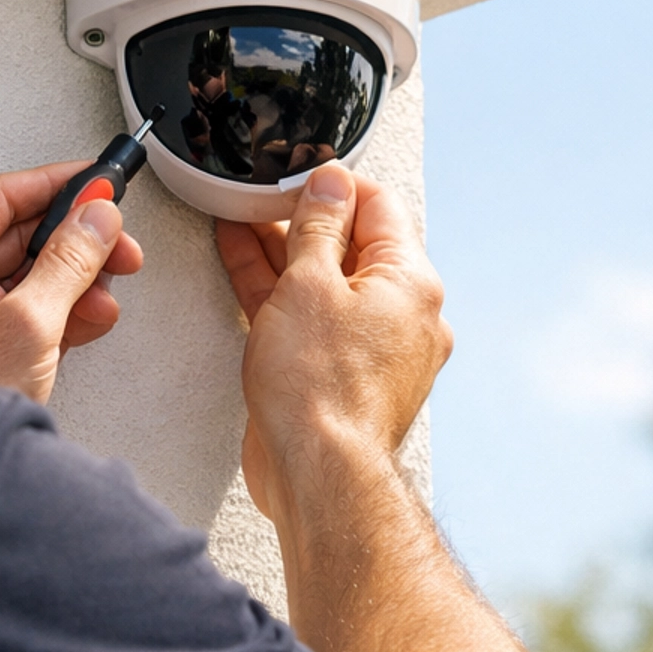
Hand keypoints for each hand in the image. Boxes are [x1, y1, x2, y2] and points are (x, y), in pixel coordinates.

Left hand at [0, 161, 143, 404]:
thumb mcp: (31, 324)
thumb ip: (71, 262)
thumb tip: (97, 217)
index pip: (2, 195)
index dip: (58, 184)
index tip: (99, 182)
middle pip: (17, 234)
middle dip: (75, 244)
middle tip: (118, 248)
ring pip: (23, 272)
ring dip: (71, 282)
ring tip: (103, 299)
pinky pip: (15, 305)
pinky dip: (52, 309)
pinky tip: (85, 320)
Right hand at [215, 166, 450, 517]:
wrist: (317, 473)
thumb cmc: (320, 390)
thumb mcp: (308, 284)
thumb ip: (317, 227)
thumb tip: (329, 185)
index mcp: (412, 282)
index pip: (378, 206)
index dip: (332, 185)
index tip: (293, 178)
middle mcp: (406, 316)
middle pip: (353, 246)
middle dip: (302, 221)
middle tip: (260, 201)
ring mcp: (377, 350)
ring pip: (328, 285)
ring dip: (286, 256)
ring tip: (241, 225)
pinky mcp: (346, 377)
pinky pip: (317, 321)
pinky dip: (285, 297)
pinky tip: (248, 272)